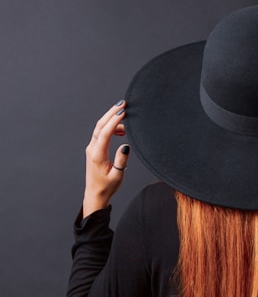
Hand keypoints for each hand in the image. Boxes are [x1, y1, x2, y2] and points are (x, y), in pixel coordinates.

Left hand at [83, 101, 129, 217]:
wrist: (96, 194)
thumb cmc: (107, 186)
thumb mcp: (117, 176)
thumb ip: (121, 161)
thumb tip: (125, 146)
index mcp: (97, 155)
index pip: (105, 133)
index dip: (114, 121)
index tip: (123, 112)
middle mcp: (92, 149)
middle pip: (100, 125)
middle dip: (111, 112)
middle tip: (123, 103)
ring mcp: (92, 147)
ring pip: (100, 128)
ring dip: (112, 119)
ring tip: (127, 118)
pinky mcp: (94, 148)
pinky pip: (101, 133)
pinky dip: (111, 127)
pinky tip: (121, 130)